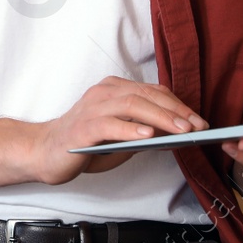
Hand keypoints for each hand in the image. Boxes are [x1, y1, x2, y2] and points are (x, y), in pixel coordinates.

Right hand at [31, 76, 209, 184]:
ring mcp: (92, 108)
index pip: (152, 91)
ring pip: (132, 104)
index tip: (199, 121)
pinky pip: (110, 124)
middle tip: (197, 127)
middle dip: (175, 111)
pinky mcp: (82, 128)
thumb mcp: (119, 136)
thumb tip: (175, 135)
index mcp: (113, 89)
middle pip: (146, 95)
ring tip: (181, 130)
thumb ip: (142, 130)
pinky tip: (148, 135)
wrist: (44, 152)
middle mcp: (103, 93)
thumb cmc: (84, 144)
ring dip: (160, 117)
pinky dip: (131, 129)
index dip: (178, 105)